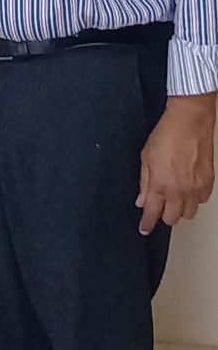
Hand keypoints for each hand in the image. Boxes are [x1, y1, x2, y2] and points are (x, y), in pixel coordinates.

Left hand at [137, 93, 215, 233]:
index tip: (144, 228)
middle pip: (172, 219)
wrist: (190, 120)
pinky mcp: (208, 182)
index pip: (152, 214)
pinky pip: (202, 201)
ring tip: (174, 198)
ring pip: (189, 213)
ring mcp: (196, 188)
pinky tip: (189, 189)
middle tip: (159, 206)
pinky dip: (195, 199)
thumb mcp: (146, 157)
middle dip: (163, 215)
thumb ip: (144, 183)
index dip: (147, 224)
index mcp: (161, 185)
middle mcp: (179, 190)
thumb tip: (141, 200)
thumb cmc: (167, 134)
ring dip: (180, 209)